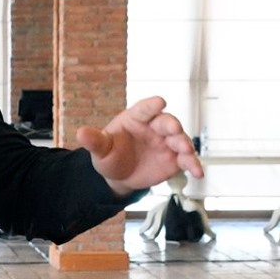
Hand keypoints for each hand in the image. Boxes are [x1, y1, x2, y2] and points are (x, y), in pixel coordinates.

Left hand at [76, 96, 203, 196]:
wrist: (119, 176)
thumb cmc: (110, 155)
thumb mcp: (101, 150)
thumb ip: (95, 141)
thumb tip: (80, 134)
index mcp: (136, 118)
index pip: (145, 109)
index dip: (152, 105)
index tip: (160, 102)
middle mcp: (155, 127)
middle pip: (167, 122)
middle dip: (172, 126)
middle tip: (175, 131)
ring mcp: (166, 143)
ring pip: (180, 140)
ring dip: (185, 145)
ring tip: (187, 152)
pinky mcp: (174, 159)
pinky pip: (186, 161)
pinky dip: (194, 165)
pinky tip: (199, 172)